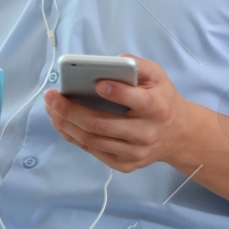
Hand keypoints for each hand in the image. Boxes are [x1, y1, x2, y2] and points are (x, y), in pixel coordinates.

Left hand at [43, 52, 203, 172]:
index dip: (115, 92)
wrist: (178, 135)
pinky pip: (93, 151)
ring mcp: (135, 152)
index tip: (96, 83)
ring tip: (50, 109)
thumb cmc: (162, 99)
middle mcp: (146, 133)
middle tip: (51, 97)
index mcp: (157, 108)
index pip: (135, 100)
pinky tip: (61, 123)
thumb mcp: (158, 75)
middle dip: (70, 110)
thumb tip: (108, 63)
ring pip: (92, 140)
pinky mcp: (125, 164)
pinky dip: (73, 137)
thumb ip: (136, 65)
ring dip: (65, 124)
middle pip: (101, 124)